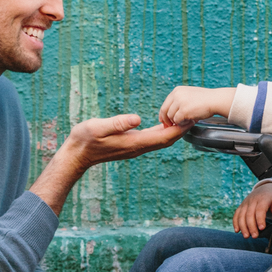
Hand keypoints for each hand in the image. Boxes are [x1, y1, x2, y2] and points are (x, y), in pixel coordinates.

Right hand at [64, 114, 188, 169]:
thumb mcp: (98, 127)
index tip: (191, 119)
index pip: (162, 137)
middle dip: (181, 129)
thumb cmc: (84, 140)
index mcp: (133, 142)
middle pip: (165, 140)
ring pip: (160, 141)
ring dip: (173, 131)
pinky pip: (152, 139)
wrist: (77, 155)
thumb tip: (137, 118)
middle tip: (195, 116)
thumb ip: (117, 123)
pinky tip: (166, 124)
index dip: (178, 129)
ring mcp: (134, 147)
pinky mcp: (130, 145)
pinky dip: (162, 132)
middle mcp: (137, 147)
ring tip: (185, 118)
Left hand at [158, 86, 235, 126]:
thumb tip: (173, 109)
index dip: (163, 114)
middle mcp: (176, 95)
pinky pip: (177, 121)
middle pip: (165, 111)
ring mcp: (180, 103)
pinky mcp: (184, 111)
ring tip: (185, 121)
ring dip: (177, 122)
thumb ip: (180, 100)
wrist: (214, 100)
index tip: (164, 120)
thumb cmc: (205, 99)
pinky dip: (182, 123)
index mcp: (177, 91)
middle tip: (169, 126)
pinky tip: (189, 121)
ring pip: (171, 117)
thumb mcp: (189, 94)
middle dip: (166, 120)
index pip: (165, 104)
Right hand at [233, 183, 271, 238]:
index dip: (260, 219)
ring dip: (243, 226)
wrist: (266, 187)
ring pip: (242, 215)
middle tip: (254, 236)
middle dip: (251, 226)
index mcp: (264, 198)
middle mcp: (253, 200)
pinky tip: (237, 230)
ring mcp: (246, 203)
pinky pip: (236, 214)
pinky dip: (235, 222)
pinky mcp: (242, 206)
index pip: (260, 209)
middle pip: (250, 214)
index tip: (262, 228)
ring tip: (246, 236)